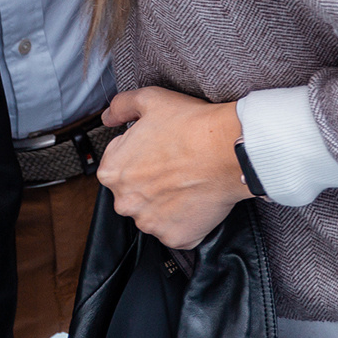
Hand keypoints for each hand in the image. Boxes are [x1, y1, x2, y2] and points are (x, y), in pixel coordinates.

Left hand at [98, 88, 250, 249]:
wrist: (228, 151)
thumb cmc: (190, 126)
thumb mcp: (149, 100)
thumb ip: (120, 106)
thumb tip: (108, 117)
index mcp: (112, 171)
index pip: (118, 165)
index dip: (138, 154)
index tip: (156, 149)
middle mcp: (125, 202)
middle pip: (133, 192)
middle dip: (148, 182)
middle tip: (172, 165)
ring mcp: (150, 223)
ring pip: (153, 213)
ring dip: (165, 202)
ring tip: (186, 180)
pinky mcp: (176, 238)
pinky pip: (176, 230)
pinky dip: (185, 219)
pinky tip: (195, 198)